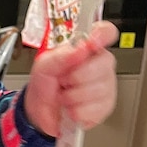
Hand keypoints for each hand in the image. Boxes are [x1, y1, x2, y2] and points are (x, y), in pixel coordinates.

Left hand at [24, 21, 118, 136]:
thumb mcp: (43, 67)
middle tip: (64, 81)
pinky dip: (77, 112)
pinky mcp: (106, 106)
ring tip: (66, 95)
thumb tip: (80, 48)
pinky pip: (94, 109)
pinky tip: (72, 107)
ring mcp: (106, 85)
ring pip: (97, 89)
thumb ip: (59, 55)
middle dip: (76, 76)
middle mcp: (100, 65)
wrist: (39, 113)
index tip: (91, 43)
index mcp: (86, 49)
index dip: (103, 34)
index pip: (106, 32)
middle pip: (103, 63)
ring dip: (72, 96)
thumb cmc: (44, 87)